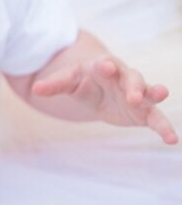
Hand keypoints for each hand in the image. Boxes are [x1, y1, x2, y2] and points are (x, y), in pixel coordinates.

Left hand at [31, 54, 177, 143]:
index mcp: (104, 67)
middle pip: (132, 78)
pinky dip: (164, 128)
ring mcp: (136, 94)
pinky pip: (156, 119)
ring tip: (163, 94)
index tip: (106, 66)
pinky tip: (173, 139)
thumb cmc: (83, 79)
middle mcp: (124, 78)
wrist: (100, 84)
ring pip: (149, 94)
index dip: (106, 66)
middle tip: (134, 95)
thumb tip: (36, 89)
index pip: (106, 65)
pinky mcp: (142, 112)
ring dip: (155, 94)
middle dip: (134, 85)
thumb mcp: (68, 80)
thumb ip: (55, 84)